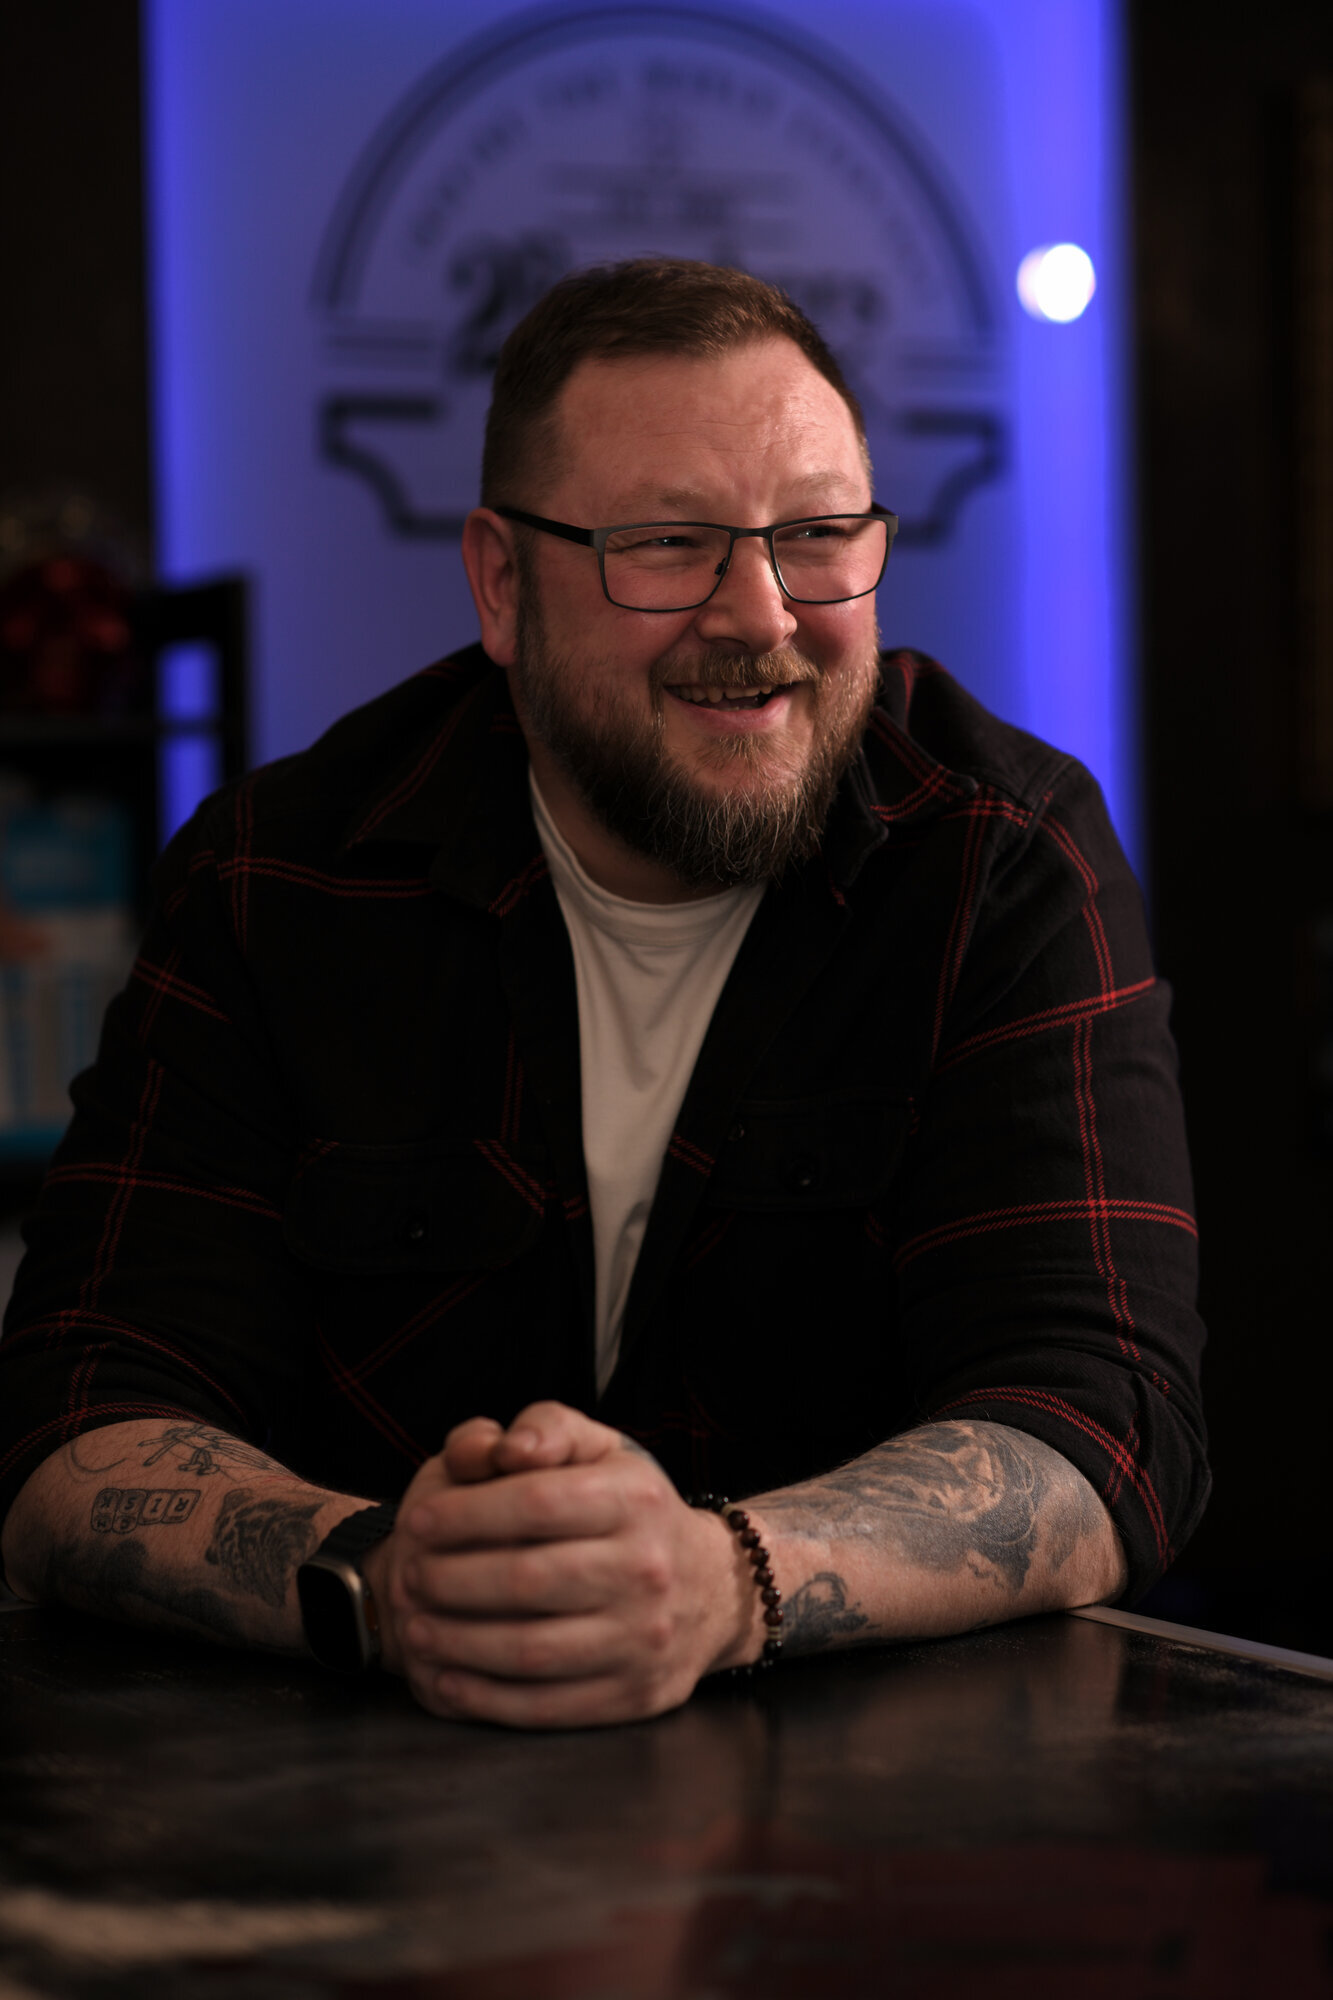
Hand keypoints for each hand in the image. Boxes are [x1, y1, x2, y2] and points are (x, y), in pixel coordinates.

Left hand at [368, 1402, 760, 1727]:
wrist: (713, 1590)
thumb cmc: (631, 1510)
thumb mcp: (602, 1450)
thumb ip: (548, 1429)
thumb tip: (506, 1447)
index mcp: (635, 1499)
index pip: (537, 1502)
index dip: (467, 1514)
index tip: (419, 1521)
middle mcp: (646, 1568)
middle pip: (527, 1580)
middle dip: (451, 1580)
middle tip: (409, 1577)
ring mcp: (644, 1638)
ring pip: (532, 1650)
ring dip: (458, 1643)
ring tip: (416, 1628)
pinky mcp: (635, 1695)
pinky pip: (549, 1705)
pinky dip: (488, 1698)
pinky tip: (449, 1678)